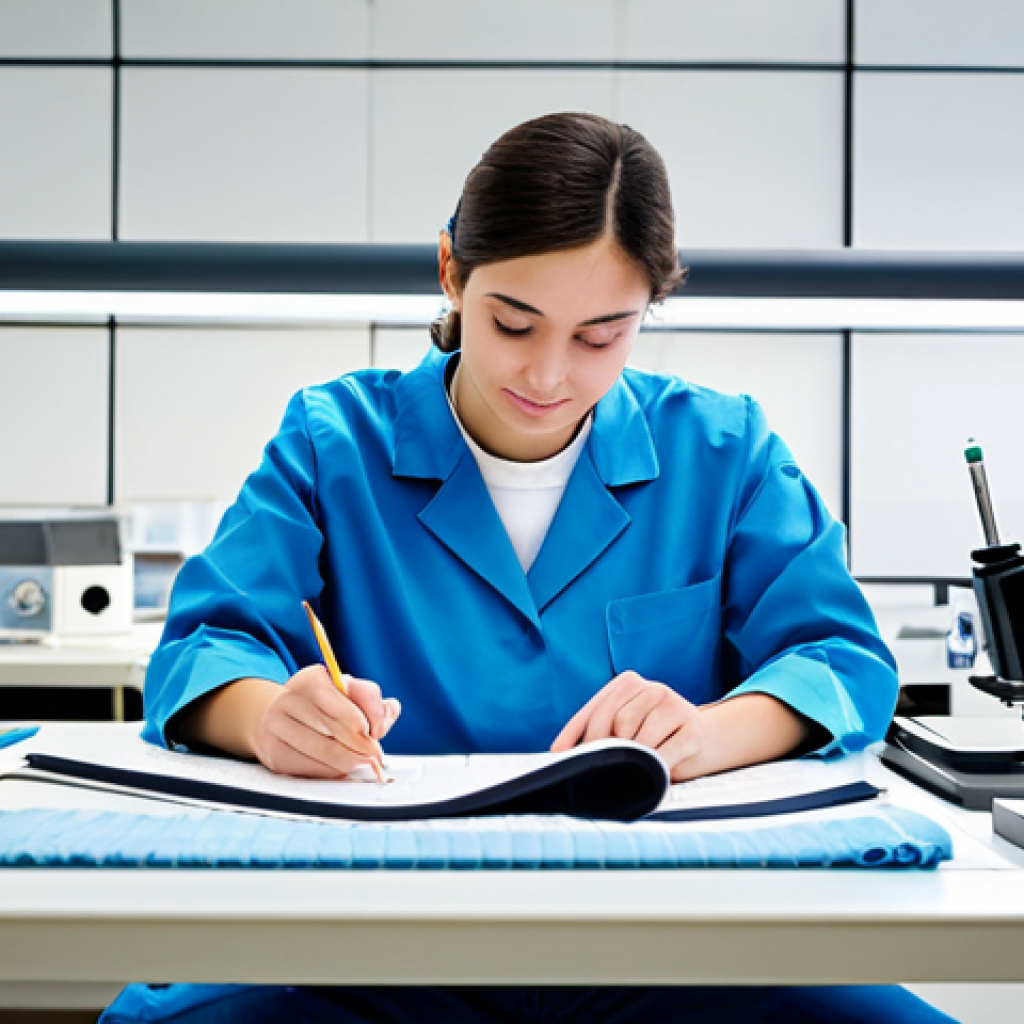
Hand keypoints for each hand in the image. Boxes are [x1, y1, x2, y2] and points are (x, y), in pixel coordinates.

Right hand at [254, 664, 400, 778]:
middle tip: (376, 754)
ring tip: (362, 762)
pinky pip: (312, 767)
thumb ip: (371, 700)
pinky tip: (340, 767)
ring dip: (350, 760)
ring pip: (325, 750)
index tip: (376, 732)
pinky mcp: (275, 753)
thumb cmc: (321, 705)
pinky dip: (332, 771)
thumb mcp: (345, 692)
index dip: (369, 719)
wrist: (277, 719)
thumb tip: (391, 710)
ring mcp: (278, 727)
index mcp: (312, 679)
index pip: (351, 698)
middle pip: (338, 728)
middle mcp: (290, 699)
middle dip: (362, 745)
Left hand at [550, 671, 709, 781]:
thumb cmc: (656, 735)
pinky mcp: (692, 731)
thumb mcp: (626, 724)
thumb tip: (562, 751)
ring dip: (635, 758)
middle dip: (606, 749)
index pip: (596, 708)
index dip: (575, 733)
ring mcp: (675, 707)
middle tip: (607, 766)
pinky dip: (654, 768)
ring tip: (640, 763)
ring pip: (638, 738)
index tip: (560, 753)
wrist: (707, 738)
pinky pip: (662, 755)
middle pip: (615, 722)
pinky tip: (655, 770)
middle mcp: (653, 688)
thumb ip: (599, 731)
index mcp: (629, 682)